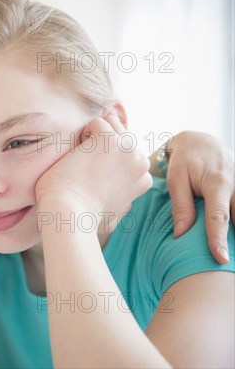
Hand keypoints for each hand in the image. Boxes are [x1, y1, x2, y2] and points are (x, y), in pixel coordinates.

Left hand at [35, 115, 152, 232]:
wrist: (69, 214)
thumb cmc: (83, 218)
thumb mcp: (114, 216)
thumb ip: (123, 203)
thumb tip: (127, 202)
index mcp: (144, 179)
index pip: (127, 152)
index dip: (107, 158)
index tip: (93, 176)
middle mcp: (141, 162)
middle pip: (121, 134)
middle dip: (100, 143)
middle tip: (84, 166)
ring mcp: (127, 149)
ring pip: (111, 123)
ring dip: (92, 135)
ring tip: (80, 159)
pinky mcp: (109, 139)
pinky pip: (97, 122)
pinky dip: (82, 134)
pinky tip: (77, 155)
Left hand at [164, 131, 233, 263]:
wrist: (202, 141)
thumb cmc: (185, 160)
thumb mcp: (176, 179)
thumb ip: (181, 206)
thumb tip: (180, 234)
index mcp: (217, 183)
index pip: (219, 217)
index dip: (219, 239)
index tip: (221, 259)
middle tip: (228, 263)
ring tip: (230, 255)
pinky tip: (233, 239)